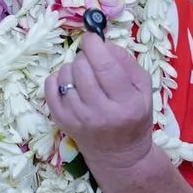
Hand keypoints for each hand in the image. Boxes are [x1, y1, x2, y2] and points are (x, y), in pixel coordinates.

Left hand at [45, 32, 153, 174]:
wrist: (119, 154)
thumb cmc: (133, 116)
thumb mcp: (142, 89)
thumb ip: (126, 61)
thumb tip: (102, 42)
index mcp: (125, 103)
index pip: (105, 67)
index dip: (94, 46)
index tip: (92, 37)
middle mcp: (100, 113)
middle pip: (82, 68)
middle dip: (86, 57)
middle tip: (93, 63)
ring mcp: (78, 118)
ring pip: (65, 75)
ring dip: (73, 68)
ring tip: (84, 77)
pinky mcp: (61, 121)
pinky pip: (50, 87)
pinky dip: (57, 78)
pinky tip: (70, 83)